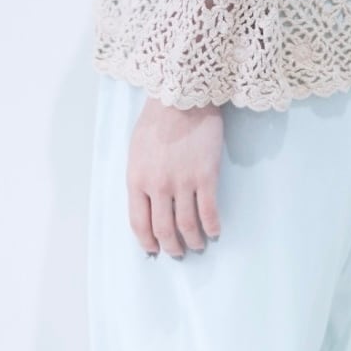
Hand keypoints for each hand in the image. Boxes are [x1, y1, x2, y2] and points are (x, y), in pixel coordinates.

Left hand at [127, 95, 223, 257]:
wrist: (182, 98)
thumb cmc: (157, 121)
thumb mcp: (136, 151)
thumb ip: (140, 178)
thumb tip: (147, 203)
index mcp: (137, 180)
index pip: (139, 223)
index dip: (147, 241)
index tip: (153, 249)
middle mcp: (158, 186)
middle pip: (163, 230)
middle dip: (171, 247)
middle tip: (177, 252)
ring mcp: (182, 182)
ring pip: (187, 226)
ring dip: (192, 241)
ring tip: (197, 245)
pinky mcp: (205, 177)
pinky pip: (209, 212)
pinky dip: (212, 227)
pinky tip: (214, 232)